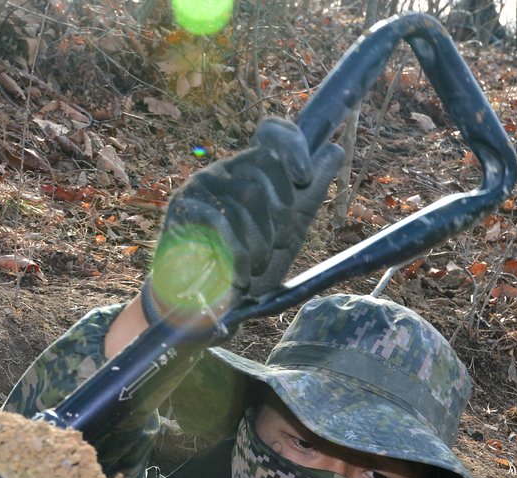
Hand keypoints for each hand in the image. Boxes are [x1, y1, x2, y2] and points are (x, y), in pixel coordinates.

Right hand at [144, 117, 342, 322]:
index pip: (273, 133)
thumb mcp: (290, 230)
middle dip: (283, 210)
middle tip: (280, 243)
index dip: (293, 148)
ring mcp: (201, 186)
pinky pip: (220, 220)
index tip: (303, 177)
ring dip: (261, 240)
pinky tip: (239, 275)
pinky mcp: (182, 209)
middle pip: (266, 164)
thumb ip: (311, 193)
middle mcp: (226, 171)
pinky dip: (237, 254)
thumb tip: (335, 149)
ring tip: (256, 266)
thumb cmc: (250, 265)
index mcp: (252, 171)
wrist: (208, 305)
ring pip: (247, 194)